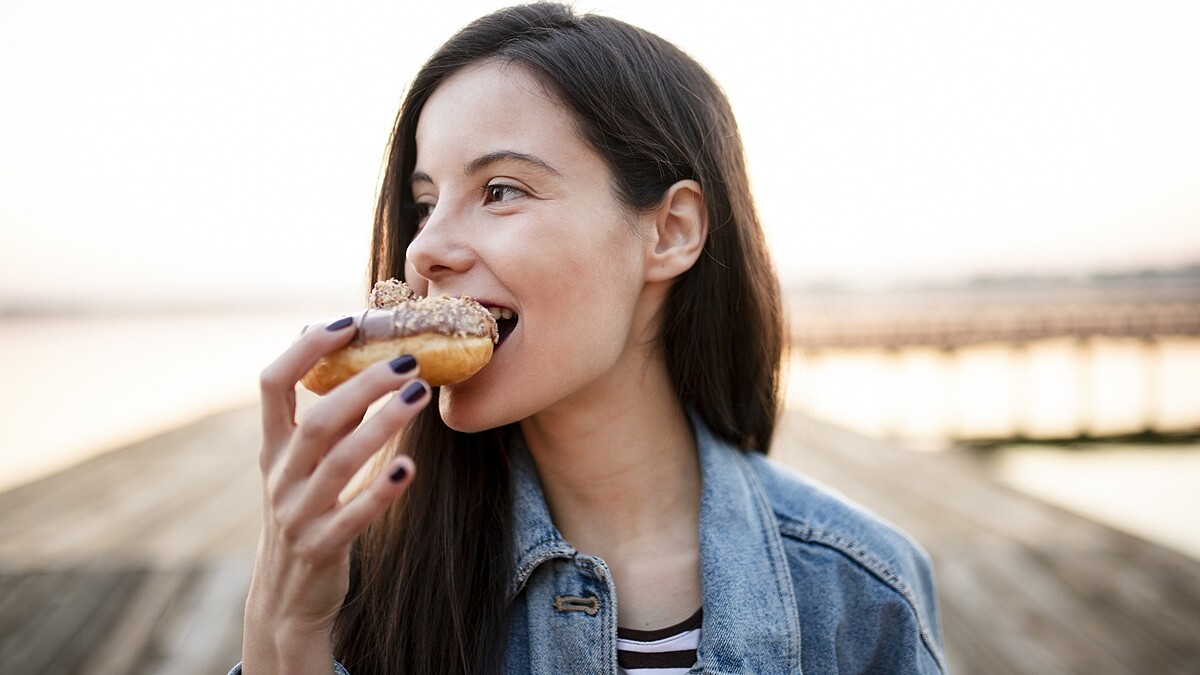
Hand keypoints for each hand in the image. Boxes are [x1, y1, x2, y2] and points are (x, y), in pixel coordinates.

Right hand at [242, 317, 428, 672]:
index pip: (273, 384)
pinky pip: (352, 516)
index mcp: (274, 447)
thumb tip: (357, 359)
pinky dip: (381, 490)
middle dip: (362, 383)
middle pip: (317, 419)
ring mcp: (298, 514)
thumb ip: (329, 417)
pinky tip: (410, 467)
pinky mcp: (321, 547)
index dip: (305, 349)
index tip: (346, 322)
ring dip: (383, 424)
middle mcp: (280, 476)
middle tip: (407, 360)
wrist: (288, 598)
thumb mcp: (307, 464)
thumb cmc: (306, 511)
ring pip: (339, 462)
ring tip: (420, 395)